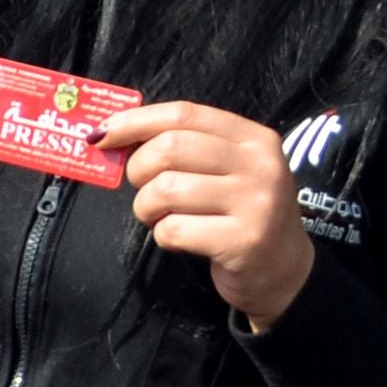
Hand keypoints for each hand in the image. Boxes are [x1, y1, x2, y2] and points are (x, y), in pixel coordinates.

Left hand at [102, 99, 315, 327]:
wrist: (284, 272)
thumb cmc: (237, 214)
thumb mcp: (225, 171)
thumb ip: (182, 149)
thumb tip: (110, 136)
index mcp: (253, 138)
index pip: (184, 114)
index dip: (135, 121)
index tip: (102, 135)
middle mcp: (261, 165)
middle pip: (169, 148)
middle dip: (138, 169)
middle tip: (143, 188)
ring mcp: (256, 203)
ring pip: (165, 190)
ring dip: (146, 207)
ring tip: (160, 216)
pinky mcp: (244, 241)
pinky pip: (174, 229)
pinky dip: (163, 235)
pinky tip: (180, 238)